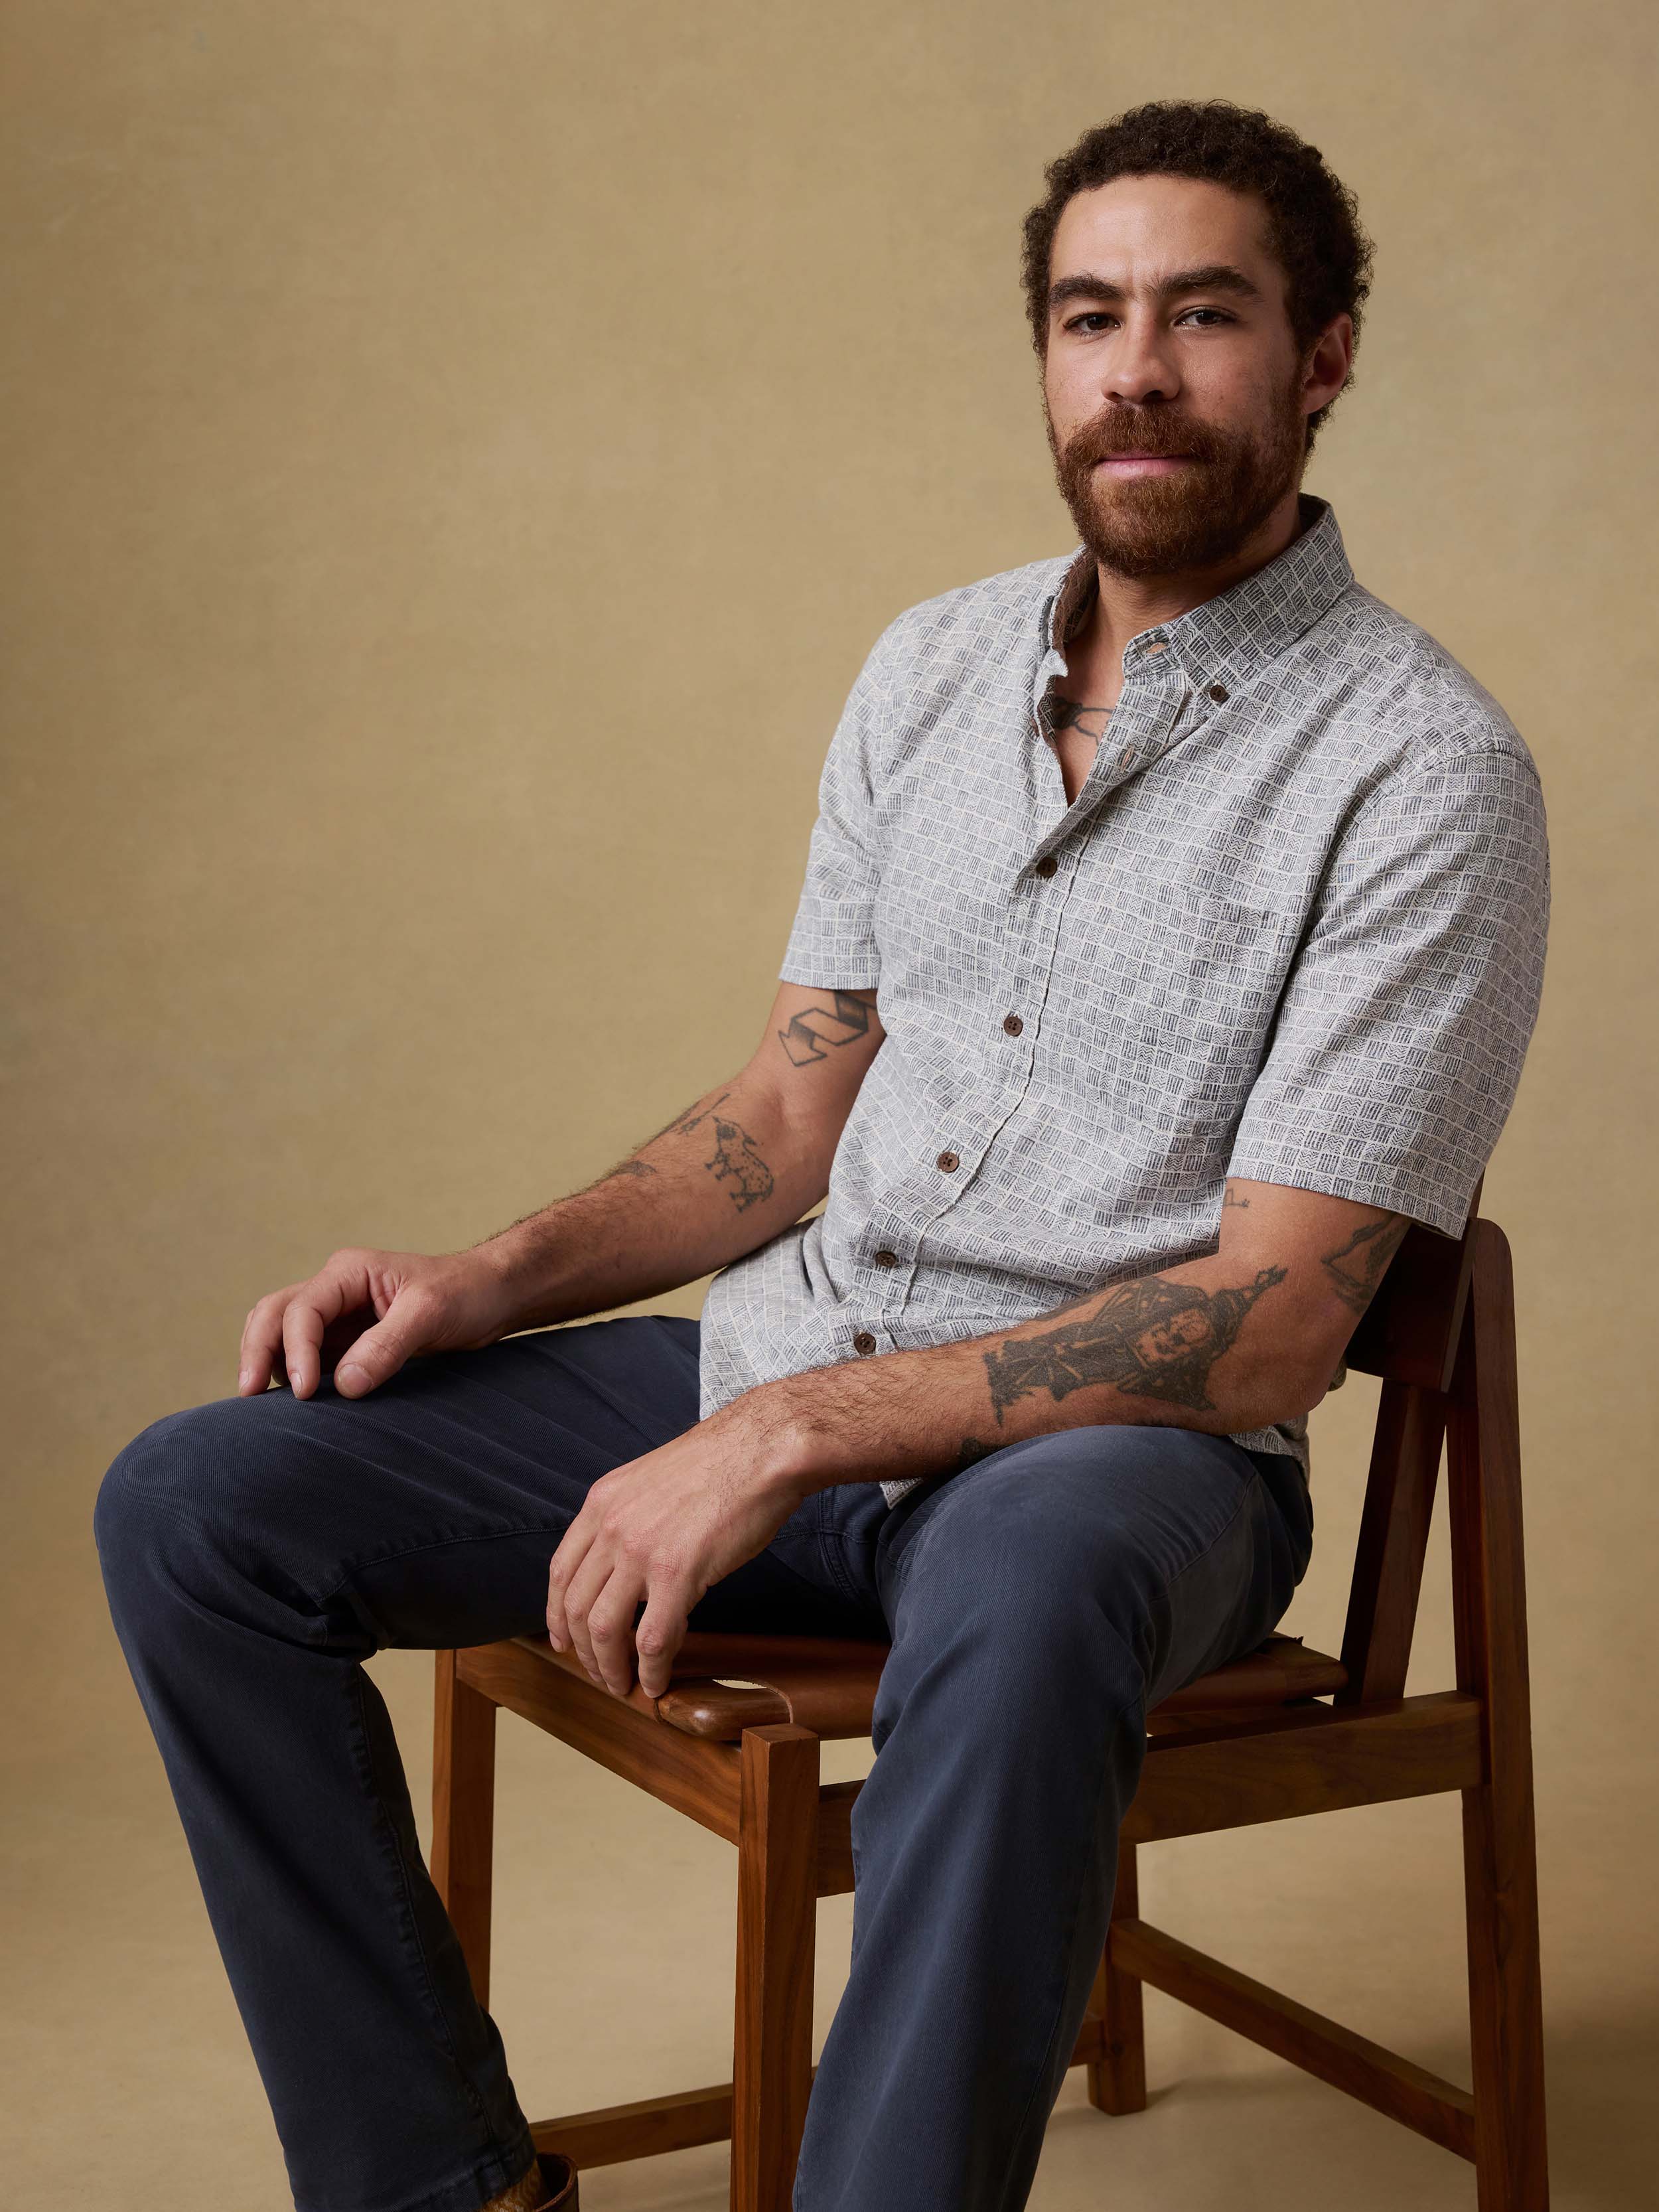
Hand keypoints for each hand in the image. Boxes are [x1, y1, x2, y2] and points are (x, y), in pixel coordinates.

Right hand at [238, 1245, 515, 1399]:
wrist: (492, 1296)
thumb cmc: (466, 1293)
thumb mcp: (430, 1313)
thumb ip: (388, 1345)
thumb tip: (346, 1384)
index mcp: (349, 1272)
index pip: (302, 1310)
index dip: (296, 1351)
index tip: (307, 1392)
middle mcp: (335, 1290)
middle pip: (273, 1315)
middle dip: (256, 1352)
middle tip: (248, 1395)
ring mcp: (338, 1316)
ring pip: (280, 1333)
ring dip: (267, 1363)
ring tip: (263, 1405)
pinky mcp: (347, 1341)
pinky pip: (307, 1357)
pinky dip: (292, 1375)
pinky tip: (295, 1403)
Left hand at [547, 1389, 811, 1700]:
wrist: (763, 1448)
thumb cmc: (724, 1463)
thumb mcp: (653, 1480)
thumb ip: (632, 1517)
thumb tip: (633, 1563)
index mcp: (602, 1502)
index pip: (561, 1571)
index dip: (556, 1614)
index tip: (564, 1640)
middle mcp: (611, 1527)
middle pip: (576, 1607)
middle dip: (583, 1651)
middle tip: (601, 1673)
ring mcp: (641, 1551)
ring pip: (604, 1630)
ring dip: (610, 1668)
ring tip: (624, 1685)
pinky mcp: (678, 1574)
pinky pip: (652, 1639)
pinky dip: (650, 1669)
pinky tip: (657, 1681)